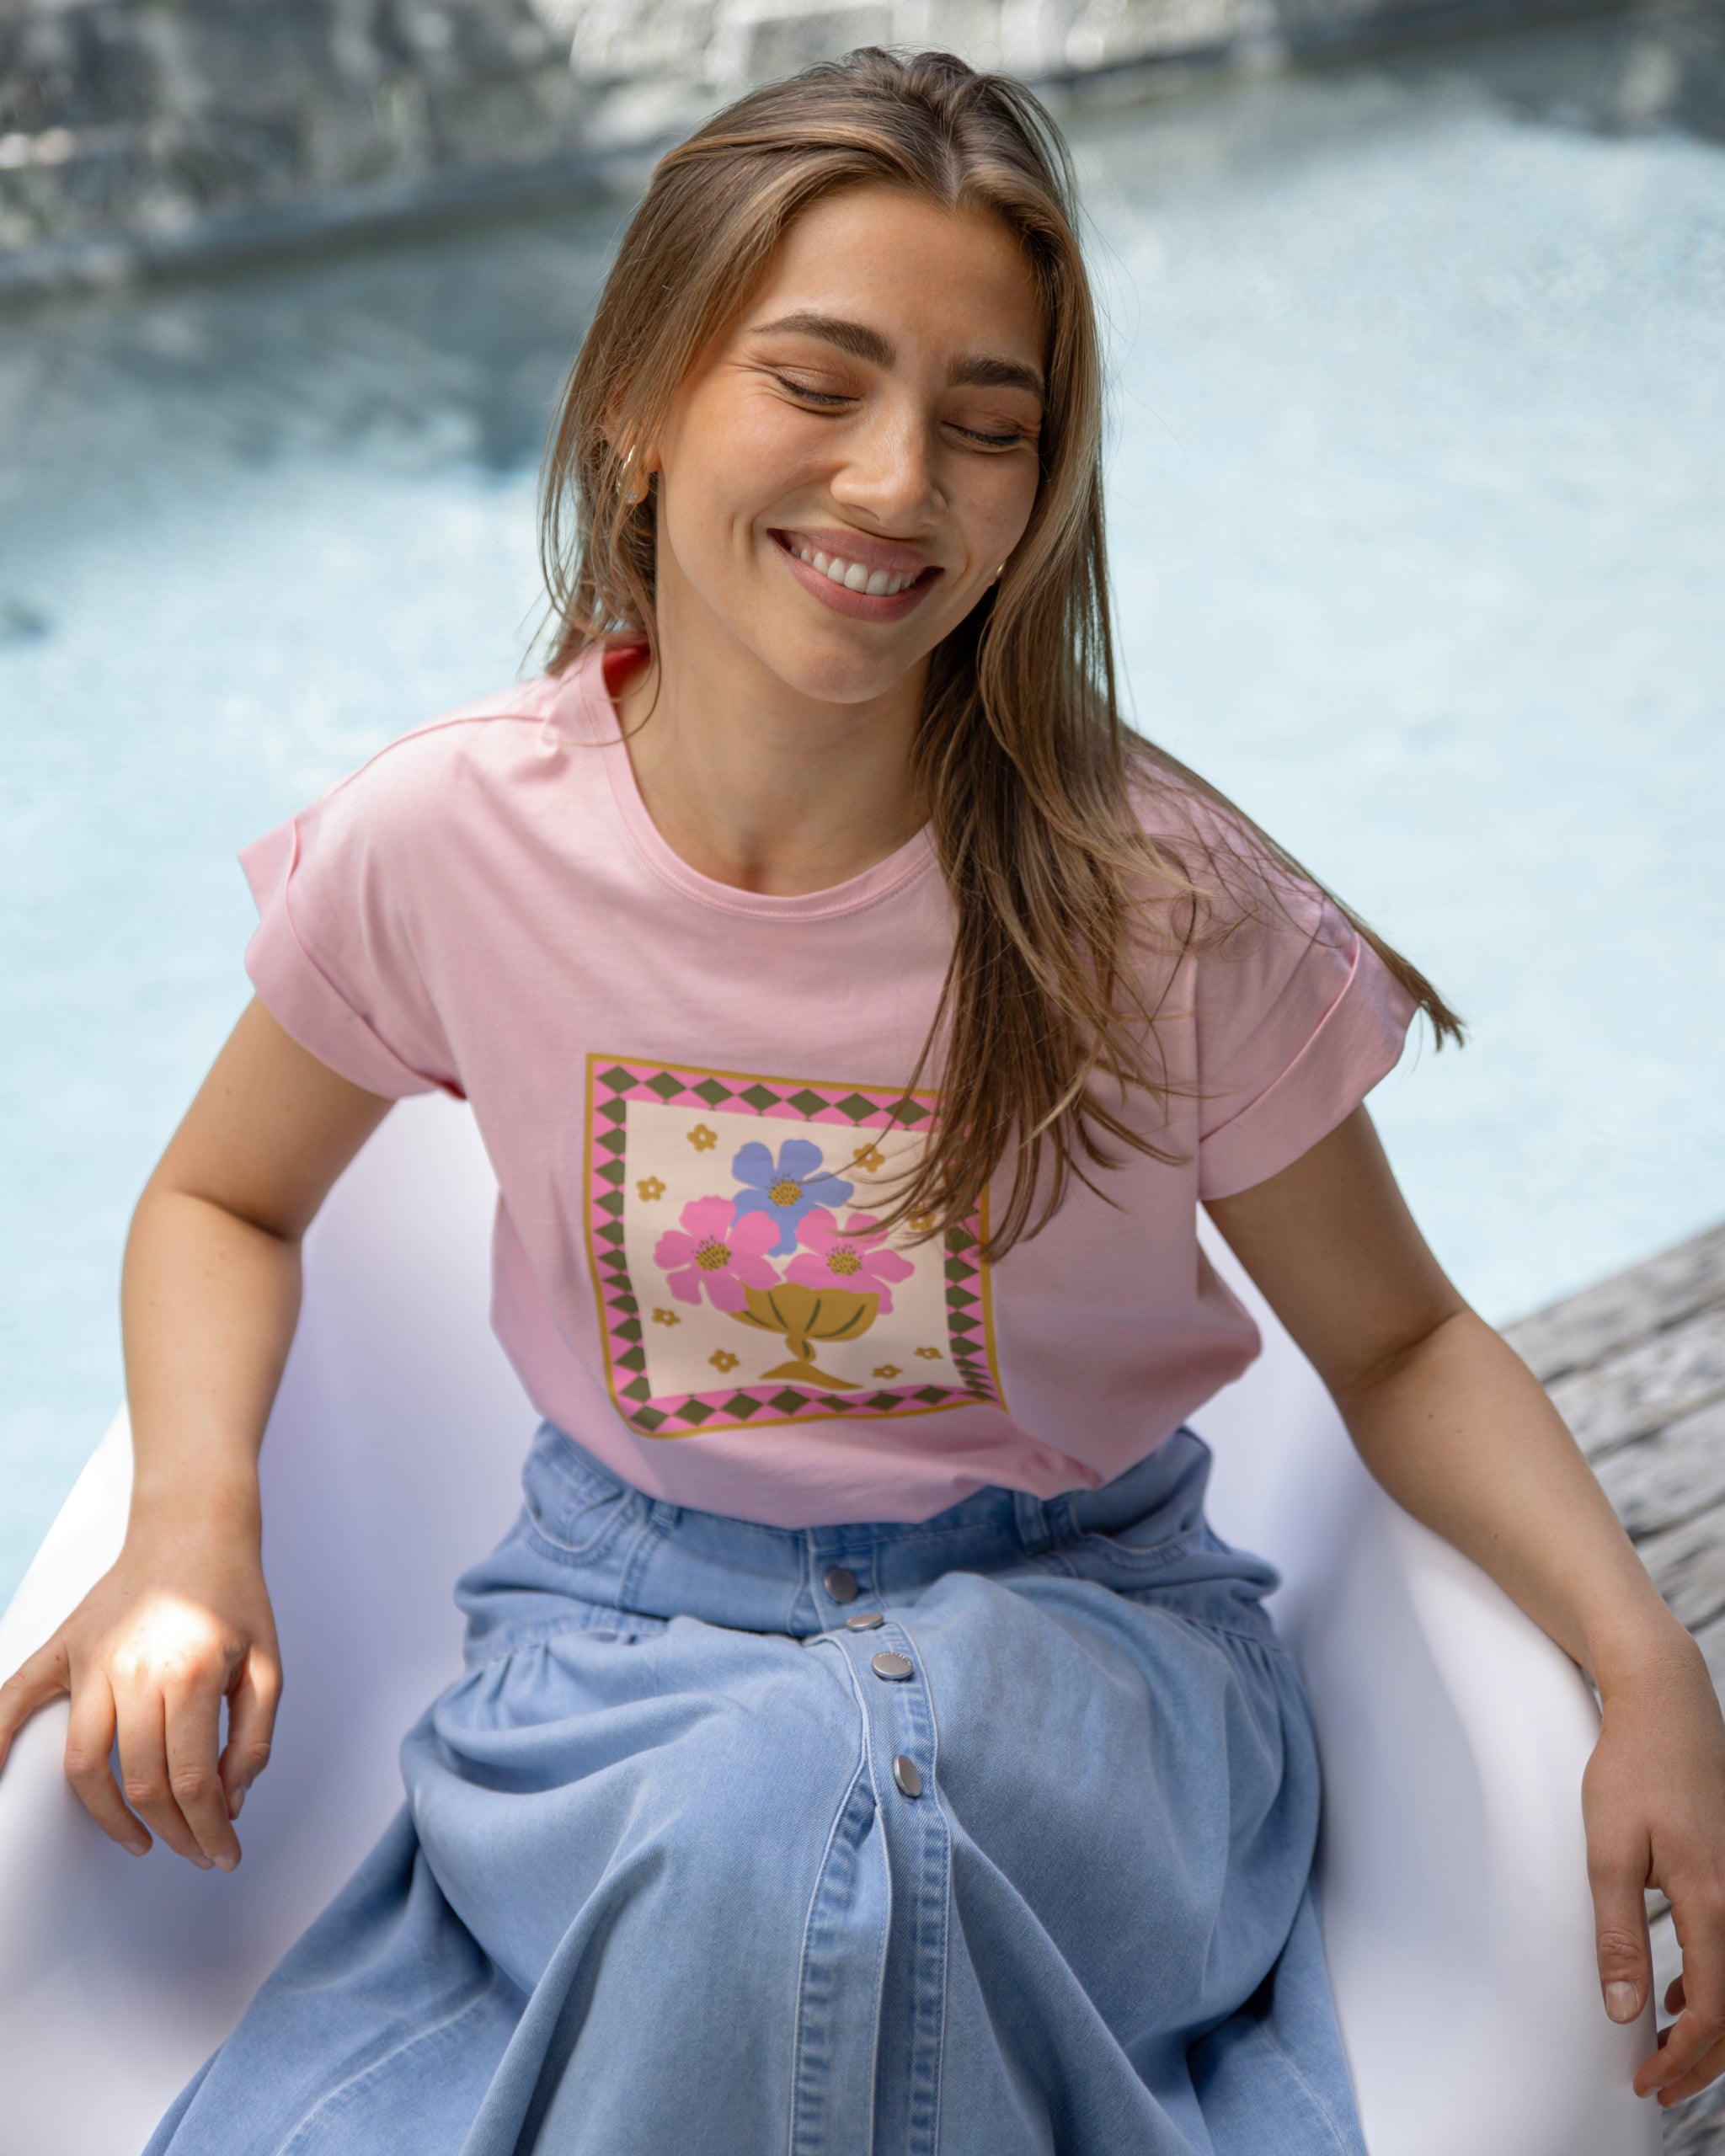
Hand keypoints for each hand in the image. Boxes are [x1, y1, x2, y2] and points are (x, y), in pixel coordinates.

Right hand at [0, 1518, 280, 1869]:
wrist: (194, 1528)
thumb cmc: (233, 1595)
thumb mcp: (268, 1663)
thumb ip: (254, 1737)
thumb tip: (229, 1801)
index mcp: (193, 1673)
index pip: (193, 1779)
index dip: (209, 1828)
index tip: (223, 1853)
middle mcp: (135, 1671)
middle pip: (141, 1781)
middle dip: (172, 1832)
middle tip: (195, 1852)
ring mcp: (91, 1660)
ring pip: (84, 1764)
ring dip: (109, 1817)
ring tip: (140, 1840)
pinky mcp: (62, 1647)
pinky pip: (14, 1699)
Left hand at [1584, 1629, 1724, 2104]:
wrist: (1667, 1705)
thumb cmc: (1633, 1767)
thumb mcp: (1607, 1851)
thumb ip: (1617, 1933)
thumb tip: (1623, 2009)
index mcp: (1714, 1902)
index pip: (1712, 2010)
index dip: (1681, 2057)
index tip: (1645, 2078)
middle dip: (1704, 2059)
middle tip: (1660, 2083)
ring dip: (1713, 2024)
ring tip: (1665, 2045)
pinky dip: (1716, 1982)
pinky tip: (1676, 1987)